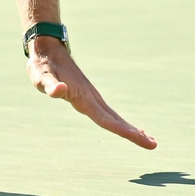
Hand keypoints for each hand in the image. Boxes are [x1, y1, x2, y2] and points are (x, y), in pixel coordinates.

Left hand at [27, 36, 156, 149]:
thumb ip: (50, 85)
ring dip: (129, 128)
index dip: (122, 130)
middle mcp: (90, 97)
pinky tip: (125, 127)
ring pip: (113, 116)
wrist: (47, 50)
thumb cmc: (42, 66)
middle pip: (114, 119)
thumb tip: (60, 90)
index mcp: (81, 97)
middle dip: (133, 133)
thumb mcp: (41, 77)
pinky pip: (107, 112)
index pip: (104, 118)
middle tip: (153, 145)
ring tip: (148, 139)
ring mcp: (91, 96)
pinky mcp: (88, 95)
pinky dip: (119, 121)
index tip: (139, 138)